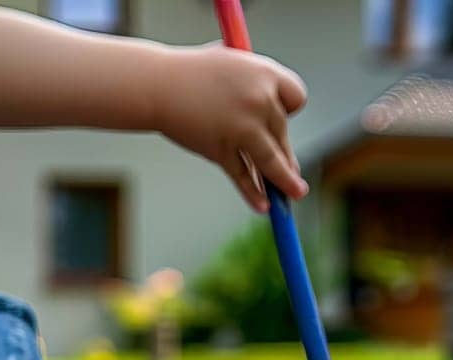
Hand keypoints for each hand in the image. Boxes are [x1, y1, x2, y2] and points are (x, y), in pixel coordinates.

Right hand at [154, 45, 308, 212]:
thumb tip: (266, 98)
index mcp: (265, 73)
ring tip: (295, 195)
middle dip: (284, 154)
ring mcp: (242, 127)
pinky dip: (253, 192)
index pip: (296, 98)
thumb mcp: (228, 60)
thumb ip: (250, 77)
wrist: (155, 85)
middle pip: (282, 133)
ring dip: (285, 181)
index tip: (283, 117)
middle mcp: (259, 100)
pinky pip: (242, 175)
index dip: (289, 110)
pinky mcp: (221, 149)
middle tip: (294, 177)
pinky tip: (263, 206)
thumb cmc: (188, 70)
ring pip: (271, 160)